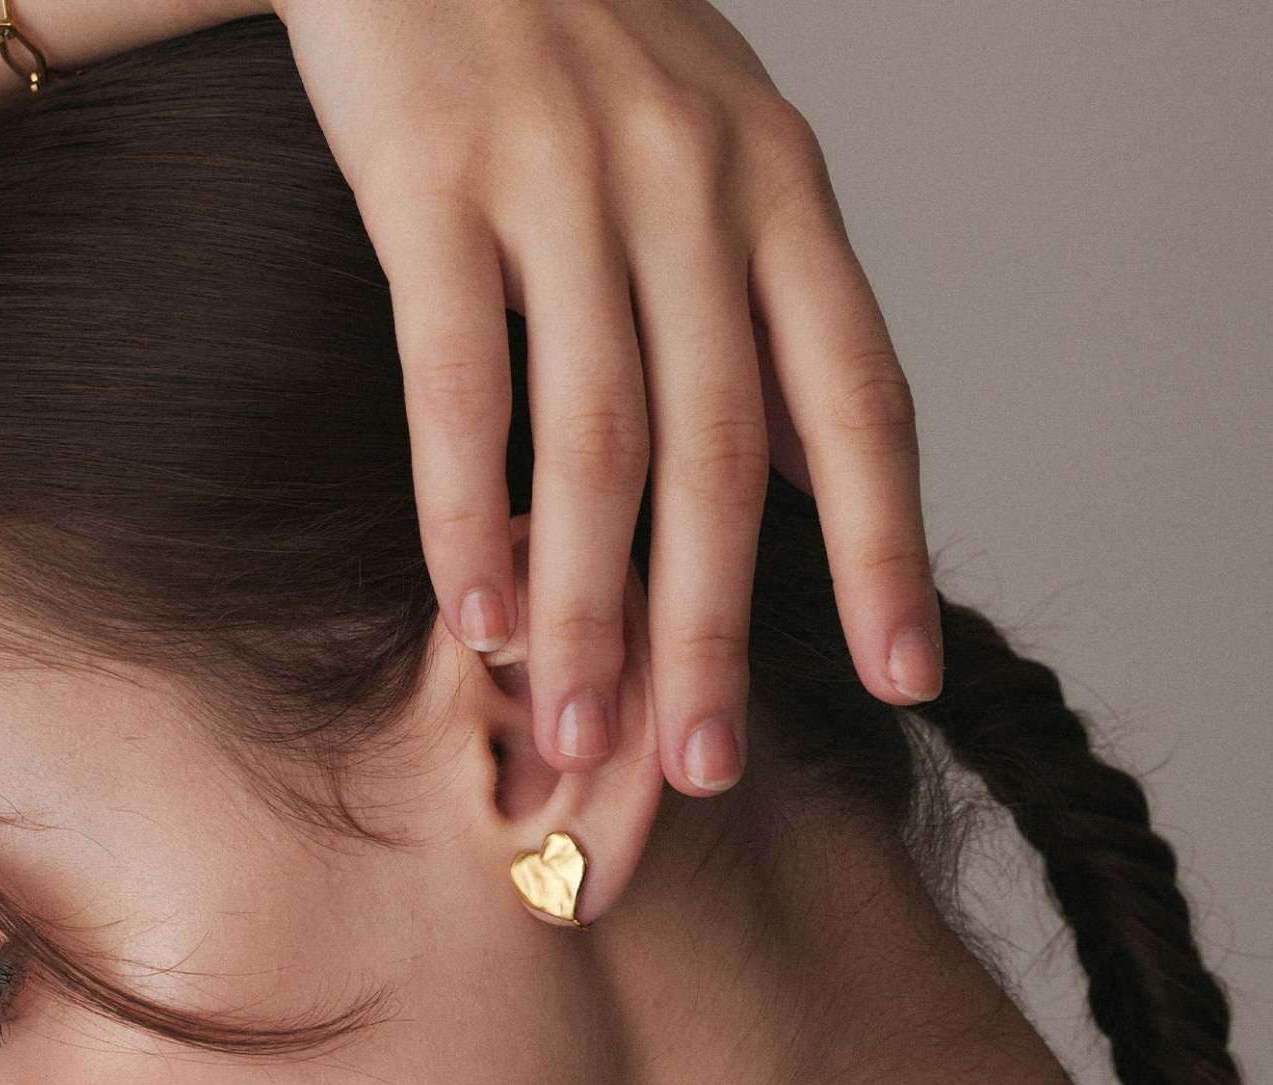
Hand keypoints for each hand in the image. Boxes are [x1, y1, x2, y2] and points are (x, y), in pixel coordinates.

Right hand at [272, 0, 942, 795]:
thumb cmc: (585, 46)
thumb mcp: (721, 155)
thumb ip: (763, 316)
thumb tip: (803, 485)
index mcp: (782, 192)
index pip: (860, 398)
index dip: (887, 549)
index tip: (903, 678)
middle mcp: (691, 188)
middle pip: (720, 452)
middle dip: (716, 627)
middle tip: (704, 762)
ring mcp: (561, 178)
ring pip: (593, 435)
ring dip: (588, 604)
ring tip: (579, 728)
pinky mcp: (432, 180)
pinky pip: (455, 376)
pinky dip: (461, 507)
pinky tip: (471, 611)